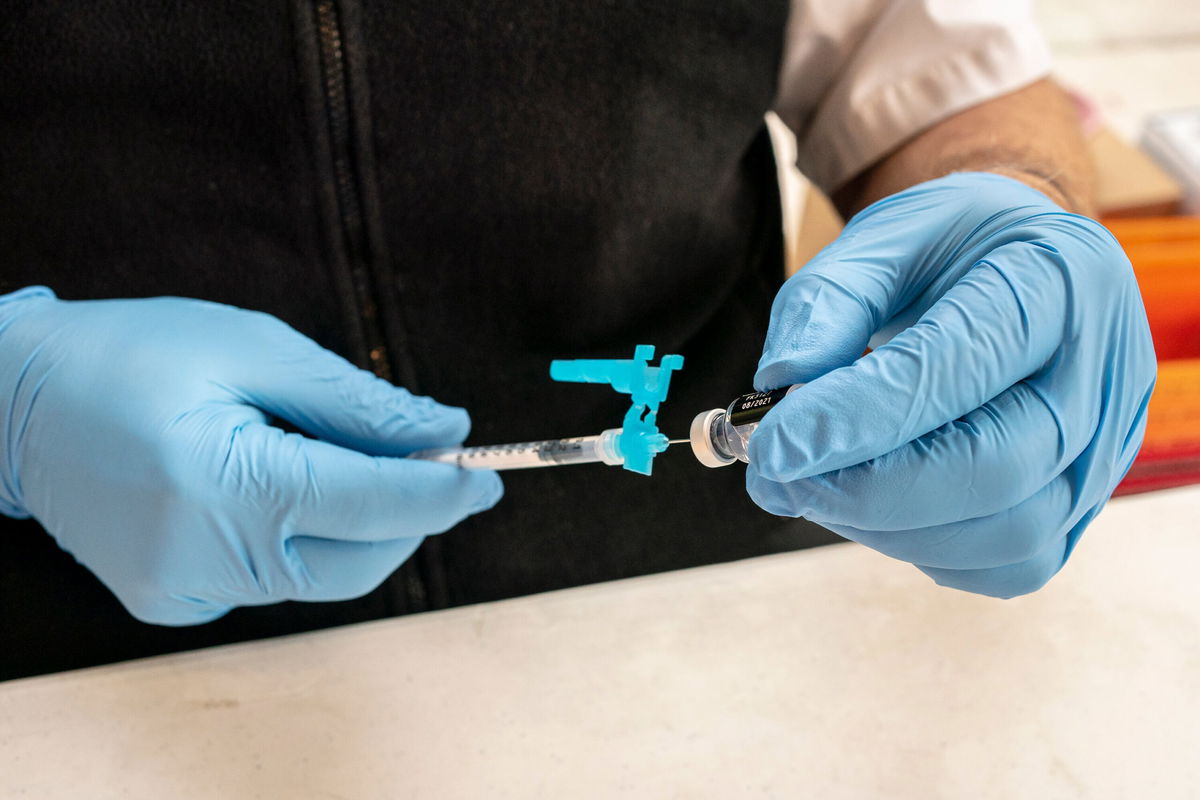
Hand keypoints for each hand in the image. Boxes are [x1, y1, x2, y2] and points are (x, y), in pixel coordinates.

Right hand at [0, 289, 501, 623]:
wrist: (13, 401)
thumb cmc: (135, 353)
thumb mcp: (253, 347)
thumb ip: (357, 401)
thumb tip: (443, 431)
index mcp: (226, 484)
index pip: (372, 504)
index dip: (442, 492)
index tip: (488, 476)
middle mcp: (204, 557)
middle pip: (357, 561)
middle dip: (410, 519)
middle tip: (436, 469)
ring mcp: (181, 591)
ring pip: (317, 578)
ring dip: (356, 529)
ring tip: (344, 464)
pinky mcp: (167, 603)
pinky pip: (267, 585)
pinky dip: (298, 544)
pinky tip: (273, 492)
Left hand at [748, 172, 1155, 596]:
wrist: (1020, 264)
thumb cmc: (951, 250)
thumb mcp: (883, 236)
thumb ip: (828, 301)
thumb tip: (782, 382)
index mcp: (1057, 279)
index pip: (959, 366)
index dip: (856, 416)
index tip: (773, 443)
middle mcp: (1100, 372)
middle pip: (995, 467)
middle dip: (867, 488)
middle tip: (780, 475)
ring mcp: (1102, 448)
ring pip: (1007, 532)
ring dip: (887, 525)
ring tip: (818, 484)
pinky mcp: (1082, 503)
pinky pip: (1009, 564)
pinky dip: (925, 548)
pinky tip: (874, 504)